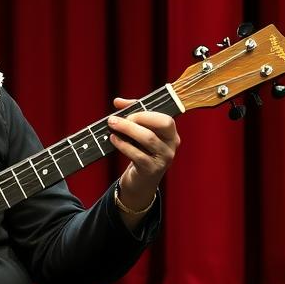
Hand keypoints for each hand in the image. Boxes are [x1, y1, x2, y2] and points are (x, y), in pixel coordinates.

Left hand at [107, 100, 179, 220]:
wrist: (141, 182)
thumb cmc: (141, 153)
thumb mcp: (139, 134)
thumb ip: (132, 114)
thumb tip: (118, 101)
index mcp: (172, 134)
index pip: (165, 117)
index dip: (146, 112)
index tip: (127, 111)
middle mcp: (172, 145)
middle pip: (161, 124)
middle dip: (139, 117)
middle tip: (118, 117)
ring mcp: (164, 158)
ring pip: (148, 138)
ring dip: (128, 129)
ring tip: (112, 125)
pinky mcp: (152, 169)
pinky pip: (138, 154)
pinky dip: (124, 145)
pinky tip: (113, 139)